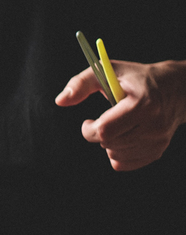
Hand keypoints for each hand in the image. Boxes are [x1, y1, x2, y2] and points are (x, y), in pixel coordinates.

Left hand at [55, 59, 185, 170]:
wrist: (176, 89)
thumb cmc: (137, 78)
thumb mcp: (109, 71)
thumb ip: (82, 83)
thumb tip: (60, 100)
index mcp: (143, 104)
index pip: (105, 130)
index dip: (88, 129)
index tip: (88, 122)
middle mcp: (154, 125)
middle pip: (109, 144)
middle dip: (98, 134)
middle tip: (104, 121)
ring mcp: (158, 140)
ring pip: (115, 155)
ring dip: (107, 143)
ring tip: (117, 126)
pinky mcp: (157, 150)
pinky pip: (124, 164)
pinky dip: (116, 153)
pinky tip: (122, 137)